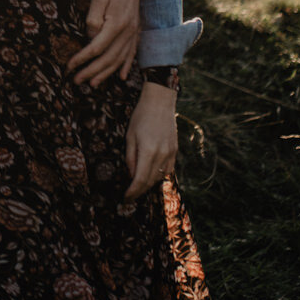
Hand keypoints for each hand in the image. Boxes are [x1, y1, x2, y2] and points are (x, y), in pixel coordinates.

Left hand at [68, 0, 140, 85]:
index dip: (82, 59)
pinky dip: (127, 66)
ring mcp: (133, 32)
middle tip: (77, 81)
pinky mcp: (135, 31)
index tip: (69, 66)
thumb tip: (90, 38)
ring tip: (93, 83)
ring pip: (120, 59)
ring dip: (106, 73)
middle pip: (108, 58)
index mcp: (116, 24)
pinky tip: (122, 77)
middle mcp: (127, 31)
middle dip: (91, 72)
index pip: (96, 48)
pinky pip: (132, 53)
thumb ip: (93, 19)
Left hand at [125, 82, 176, 199]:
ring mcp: (170, 153)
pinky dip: (159, 176)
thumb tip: (131, 175)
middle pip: (150, 181)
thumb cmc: (141, 117)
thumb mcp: (130, 136)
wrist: (160, 102)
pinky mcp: (175, 150)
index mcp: (148, 151)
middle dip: (139, 191)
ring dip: (148, 184)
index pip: (140, 179)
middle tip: (130, 196)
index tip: (125, 198)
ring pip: (159, 177)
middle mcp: (161, 155)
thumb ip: (130, 157)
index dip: (132, 192)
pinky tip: (151, 175)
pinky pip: (167, 170)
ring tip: (138, 187)